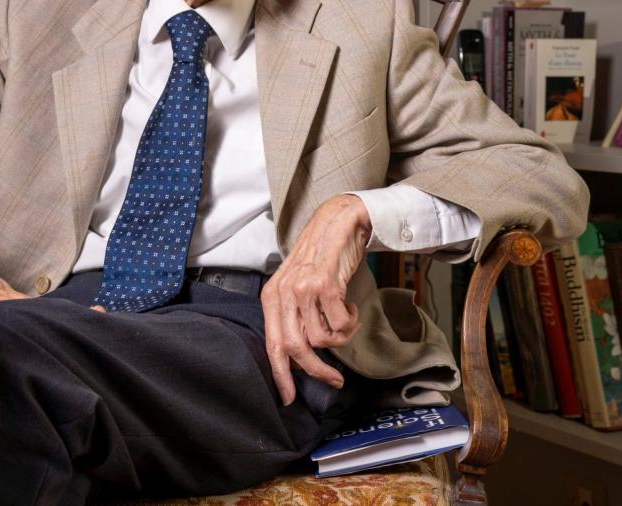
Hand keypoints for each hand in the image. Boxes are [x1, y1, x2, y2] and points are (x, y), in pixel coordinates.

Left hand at [260, 194, 370, 403]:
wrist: (337, 224)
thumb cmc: (319, 259)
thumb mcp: (297, 288)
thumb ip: (294, 317)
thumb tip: (300, 357)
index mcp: (271, 297)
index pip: (271, 345)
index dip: (280, 374)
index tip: (289, 397)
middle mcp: (283, 294)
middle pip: (295, 348)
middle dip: (317, 371)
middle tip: (335, 380)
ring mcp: (303, 289)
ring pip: (322, 339)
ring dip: (340, 338)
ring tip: (345, 321)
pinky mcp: (325, 284)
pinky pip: (340, 323)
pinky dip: (350, 322)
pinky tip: (350, 306)